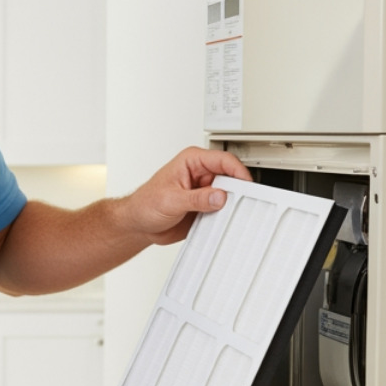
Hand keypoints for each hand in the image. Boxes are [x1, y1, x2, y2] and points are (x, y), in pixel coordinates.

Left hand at [121, 147, 252, 244]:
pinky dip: (226, 216)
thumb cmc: (145, 205)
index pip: (223, 160)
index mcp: (192, 161)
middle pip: (231, 177)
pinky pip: (223, 210)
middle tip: (242, 204)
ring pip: (230, 195)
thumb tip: (220, 196)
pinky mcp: (206, 206)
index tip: (247, 186)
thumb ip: (197, 199)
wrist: (138, 224)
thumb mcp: (171, 200)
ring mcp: (205, 191)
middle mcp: (201, 174)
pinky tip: (225, 223)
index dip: (238, 171)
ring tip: (233, 215)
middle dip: (238, 190)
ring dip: (232, 205)